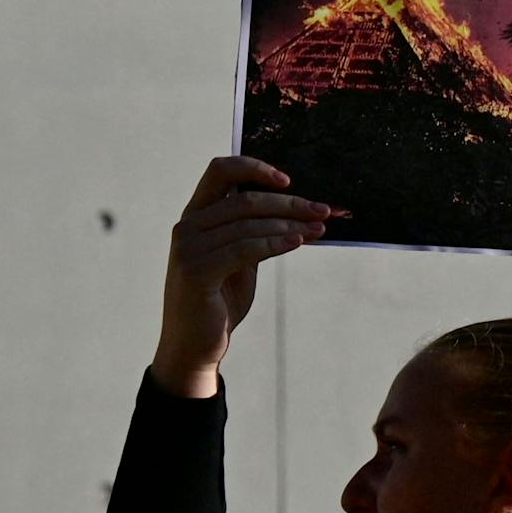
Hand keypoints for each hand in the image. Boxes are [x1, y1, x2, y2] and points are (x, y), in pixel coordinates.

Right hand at [152, 157, 336, 397]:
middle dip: (290, 203)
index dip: (254, 167)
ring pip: (249, 223)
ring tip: (318, 230)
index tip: (287, 180)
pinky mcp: (196, 272)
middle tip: (323, 211)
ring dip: (290, 224)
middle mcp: (187, 227)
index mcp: (194, 216)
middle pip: (244, 198)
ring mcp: (188, 249)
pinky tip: (297, 242)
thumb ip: (252, 232)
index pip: (219, 171)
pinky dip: (275, 243)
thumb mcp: (237, 259)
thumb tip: (298, 210)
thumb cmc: (218, 301)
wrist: (193, 344)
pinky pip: (245, 248)